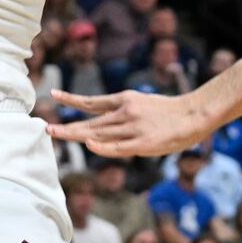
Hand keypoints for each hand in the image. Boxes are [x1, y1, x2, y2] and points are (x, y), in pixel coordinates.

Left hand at [49, 88, 210, 155]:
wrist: (195, 113)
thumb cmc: (171, 112)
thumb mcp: (144, 103)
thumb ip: (125, 111)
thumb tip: (107, 124)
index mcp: (126, 100)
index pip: (93, 102)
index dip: (73, 100)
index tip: (54, 95)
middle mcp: (126, 112)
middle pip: (91, 122)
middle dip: (67, 125)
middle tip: (46, 127)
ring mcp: (134, 128)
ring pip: (99, 133)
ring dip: (75, 135)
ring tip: (55, 133)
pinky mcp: (144, 143)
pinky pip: (119, 147)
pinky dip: (103, 146)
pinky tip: (88, 145)